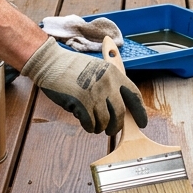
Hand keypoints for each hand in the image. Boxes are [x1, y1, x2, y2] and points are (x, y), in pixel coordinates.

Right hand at [21, 37, 147, 135]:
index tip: (142, 122)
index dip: (140, 112)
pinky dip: (89, 126)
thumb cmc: (71, 67)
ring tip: (95, 126)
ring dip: (100, 127)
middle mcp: (107, 83)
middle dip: (116, 126)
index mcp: (114, 73)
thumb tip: (118, 106)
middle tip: (111, 130)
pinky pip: (90, 123)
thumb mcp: (97, 69)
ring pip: (105, 121)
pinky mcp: (81, 103)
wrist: (50, 62)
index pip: (134, 95)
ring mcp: (94, 93)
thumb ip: (109, 83)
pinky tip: (85, 123)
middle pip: (120, 113)